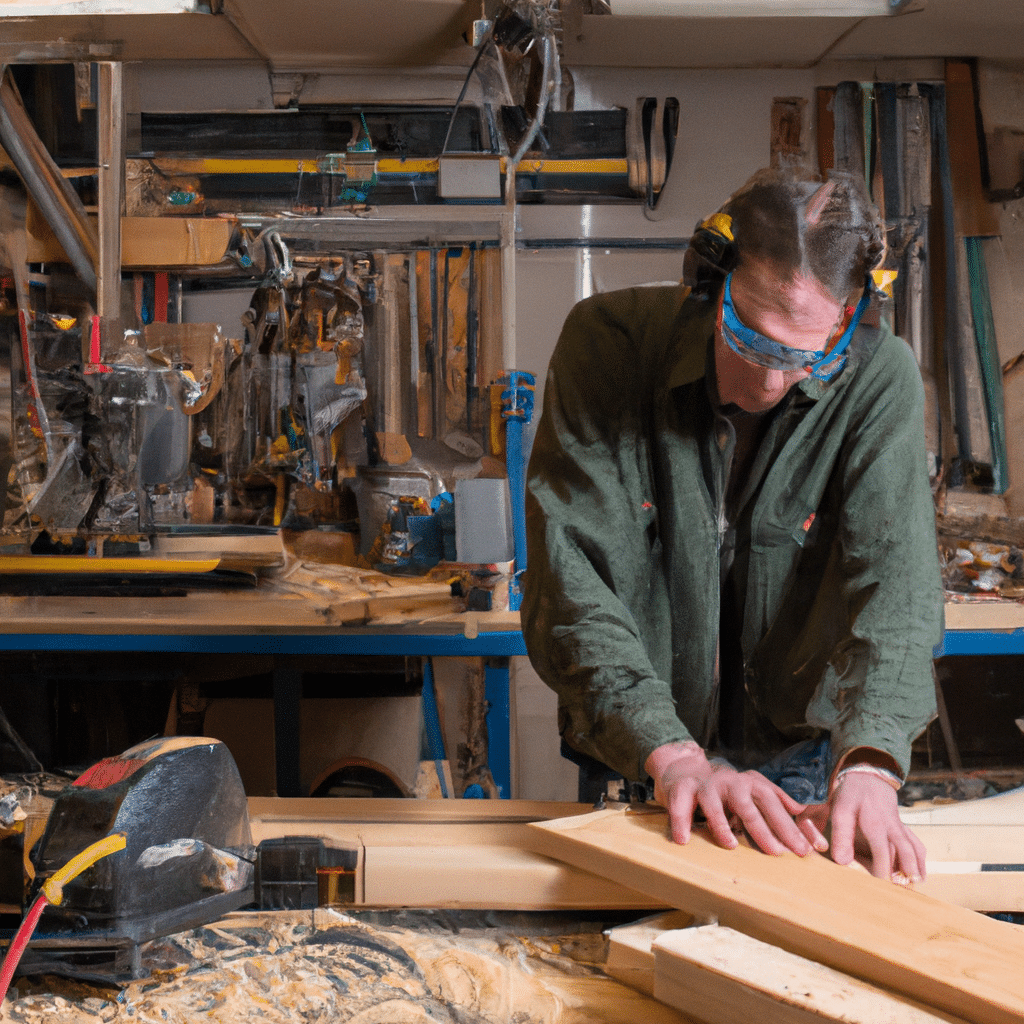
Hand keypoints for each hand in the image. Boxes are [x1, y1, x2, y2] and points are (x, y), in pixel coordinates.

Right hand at [646, 742, 828, 857]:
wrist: (685, 769)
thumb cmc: (725, 789)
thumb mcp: (752, 790)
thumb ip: (777, 800)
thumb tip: (803, 812)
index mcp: (750, 783)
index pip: (774, 805)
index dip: (789, 827)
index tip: (806, 850)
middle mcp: (730, 782)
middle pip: (749, 805)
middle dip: (765, 830)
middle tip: (778, 853)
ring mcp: (705, 785)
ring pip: (714, 803)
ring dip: (721, 824)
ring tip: (731, 845)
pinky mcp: (681, 789)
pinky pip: (680, 806)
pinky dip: (681, 822)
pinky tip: (684, 839)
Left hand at [825, 770, 925, 881]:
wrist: (868, 777)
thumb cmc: (852, 795)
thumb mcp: (841, 811)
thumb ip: (841, 836)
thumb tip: (842, 862)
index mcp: (876, 824)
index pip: (883, 852)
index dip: (882, 871)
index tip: (879, 886)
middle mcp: (892, 827)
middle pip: (906, 852)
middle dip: (906, 872)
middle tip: (904, 891)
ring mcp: (900, 827)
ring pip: (914, 849)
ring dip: (917, 867)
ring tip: (915, 885)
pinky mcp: (903, 828)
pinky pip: (916, 844)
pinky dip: (920, 859)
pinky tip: (919, 874)